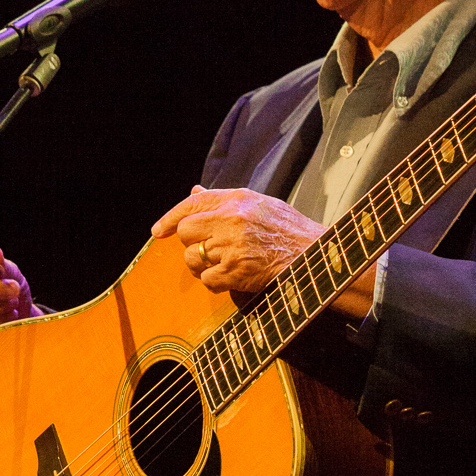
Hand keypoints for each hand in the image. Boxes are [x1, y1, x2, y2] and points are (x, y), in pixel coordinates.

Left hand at [151, 186, 325, 292]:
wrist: (315, 256)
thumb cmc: (290, 231)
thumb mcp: (259, 204)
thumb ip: (224, 200)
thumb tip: (195, 192)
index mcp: (237, 199)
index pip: (192, 204)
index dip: (171, 218)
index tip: (159, 231)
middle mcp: (231, 219)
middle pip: (187, 231)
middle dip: (193, 243)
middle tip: (209, 250)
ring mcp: (232, 246)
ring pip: (193, 258)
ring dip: (203, 266)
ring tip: (224, 264)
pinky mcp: (236, 271)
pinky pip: (207, 280)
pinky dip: (216, 282)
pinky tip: (232, 277)